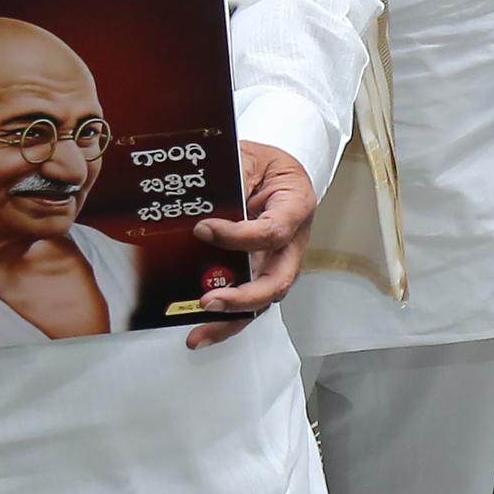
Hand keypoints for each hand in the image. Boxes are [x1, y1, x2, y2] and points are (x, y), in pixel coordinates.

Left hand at [186, 141, 318, 343]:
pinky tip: (199, 332)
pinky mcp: (257, 274)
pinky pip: (245, 303)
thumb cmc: (265, 164)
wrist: (273, 172)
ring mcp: (275, 263)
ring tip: (197, 334)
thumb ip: (233, 179)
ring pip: (261, 302)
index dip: (238, 236)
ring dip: (230, 321)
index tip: (203, 229)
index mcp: (297, 208)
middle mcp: (291, 244)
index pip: (274, 232)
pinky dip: (224, 322)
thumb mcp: (250, 158)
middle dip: (243, 298)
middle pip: (277, 282)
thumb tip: (201, 207)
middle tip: (209, 300)